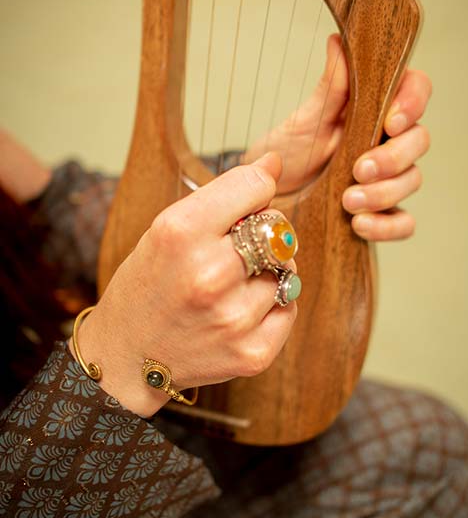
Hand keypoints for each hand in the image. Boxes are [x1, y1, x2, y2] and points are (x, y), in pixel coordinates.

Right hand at [71, 153, 296, 417]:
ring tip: (232, 285)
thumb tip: (275, 162)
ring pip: (288, 269)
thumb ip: (224, 194)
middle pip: (278, 227)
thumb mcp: (168, 228)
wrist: (128, 355)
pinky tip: (241, 309)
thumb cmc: (150, 283)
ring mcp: (233, 319)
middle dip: (264, 232)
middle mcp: (209, 275)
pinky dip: (274, 305)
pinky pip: (290, 307)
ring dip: (269, 271)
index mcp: (181, 233)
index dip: (253, 192)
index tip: (243, 205)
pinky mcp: (252, 354)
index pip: (255, 186)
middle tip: (235, 249)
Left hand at [244, 35, 431, 240]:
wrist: (263, 196)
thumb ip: (330, 89)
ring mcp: (387, 178)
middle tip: (359, 170)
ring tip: (347, 201)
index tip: (390, 121)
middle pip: (419, 141)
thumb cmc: (287, 152)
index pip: (415, 90)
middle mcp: (386, 141)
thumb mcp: (303, 121)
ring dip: (384, 193)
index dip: (413, 103)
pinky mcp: (381, 212)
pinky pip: (403, 222)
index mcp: (374, 108)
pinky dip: (387, 226)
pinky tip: (360, 225)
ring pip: (412, 180)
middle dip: (393, 158)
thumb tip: (339, 43)